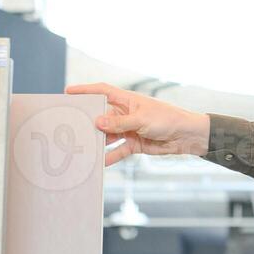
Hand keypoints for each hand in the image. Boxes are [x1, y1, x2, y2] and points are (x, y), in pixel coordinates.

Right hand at [65, 82, 210, 166]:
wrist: (186, 136)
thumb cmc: (167, 119)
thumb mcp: (141, 119)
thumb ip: (119, 122)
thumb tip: (97, 122)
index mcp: (127, 100)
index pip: (102, 92)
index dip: (85, 90)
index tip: (68, 92)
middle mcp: (125, 114)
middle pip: (101, 117)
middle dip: (87, 122)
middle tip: (70, 128)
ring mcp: (128, 129)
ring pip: (107, 136)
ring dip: (97, 142)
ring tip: (82, 148)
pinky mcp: (134, 144)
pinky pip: (118, 151)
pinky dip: (110, 157)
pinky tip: (100, 163)